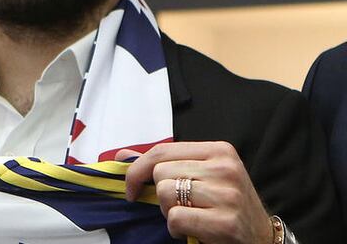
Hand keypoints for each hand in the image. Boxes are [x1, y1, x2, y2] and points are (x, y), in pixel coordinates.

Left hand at [116, 141, 273, 243]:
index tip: (131, 187)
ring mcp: (227, 194)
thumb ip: (164, 164)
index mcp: (218, 150)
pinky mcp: (226, 221)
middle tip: (179, 206)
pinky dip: (176, 229)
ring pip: (165, 194)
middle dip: (160, 195)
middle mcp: (225, 168)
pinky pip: (176, 218)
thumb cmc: (226, 205)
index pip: (162, 150)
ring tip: (189, 217)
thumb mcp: (201, 176)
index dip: (137, 169)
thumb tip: (121, 156)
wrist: (262, 239)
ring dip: (169, 212)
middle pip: (160, 173)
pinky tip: (191, 231)